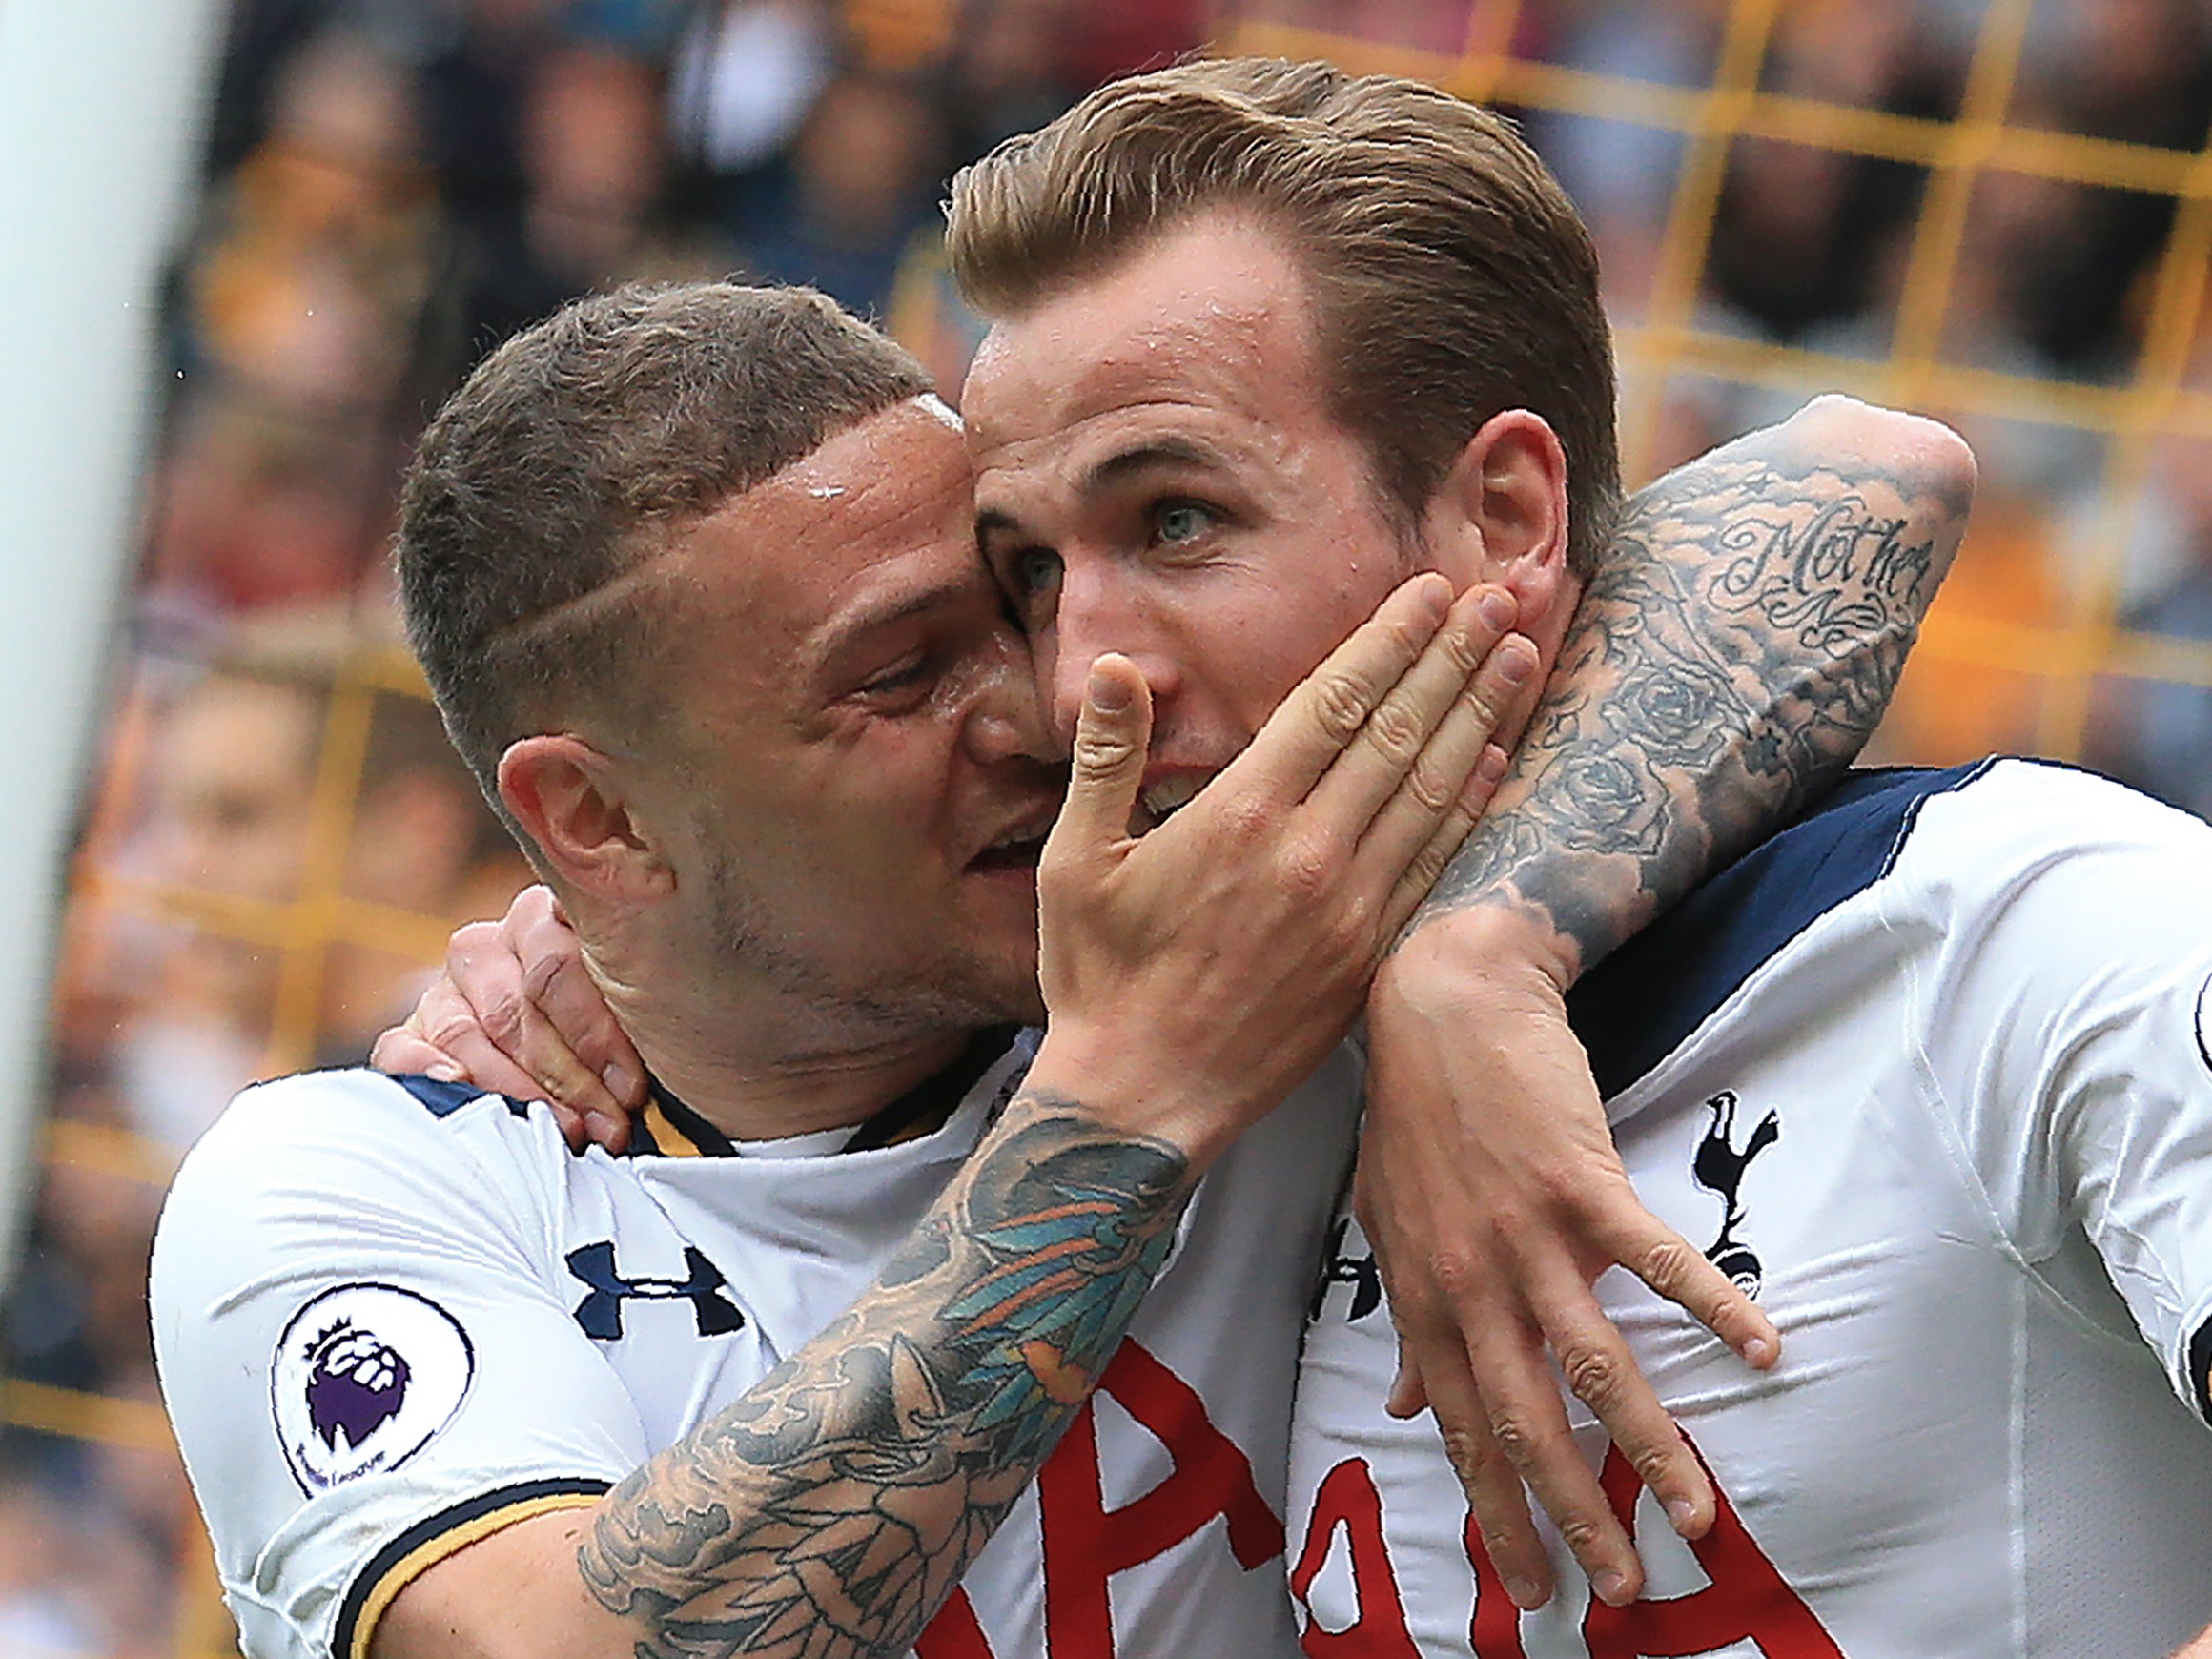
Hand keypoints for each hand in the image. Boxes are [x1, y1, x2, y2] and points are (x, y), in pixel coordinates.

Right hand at [368, 885, 646, 1150]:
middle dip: (567, 1076)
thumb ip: (635, 1004)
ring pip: (463, 1034)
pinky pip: (401, 1050)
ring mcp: (444, 989)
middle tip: (606, 1123)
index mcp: (542, 916)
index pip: (556, 967)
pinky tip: (459, 1088)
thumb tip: (637, 1060)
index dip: (596, 1034)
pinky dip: (426, 1071)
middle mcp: (486, 945)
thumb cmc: (616, 1031)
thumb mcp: (636, 1004)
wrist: (565, 1048)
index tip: (631, 1088)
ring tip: (565, 1130)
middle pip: (515, 1009)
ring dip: (516, 1090)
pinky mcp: (413, 1032)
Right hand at [1028, 576, 1533, 1164]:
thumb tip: (1121, 666)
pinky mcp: (1367, 955)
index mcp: (1239, 817)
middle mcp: (1308, 854)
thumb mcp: (1074, 862)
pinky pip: (1434, 864)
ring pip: (1431, 791)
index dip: (1389, 640)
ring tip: (1519, 656)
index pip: (1333, 703)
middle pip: (1399, 733)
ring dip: (1480, 717)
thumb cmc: (1098, 979)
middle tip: (1502, 598)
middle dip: (1454, 658)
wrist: (1143, 1098)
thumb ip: (1105, 757)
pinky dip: (1469, 806)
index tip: (1432, 590)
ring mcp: (1349, 908)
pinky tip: (1496, 762)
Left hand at [1359, 912, 1778, 1609]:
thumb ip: (1402, 1317)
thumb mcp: (1387, 1223)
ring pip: (1594, 1363)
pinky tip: (1764, 1351)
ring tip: (1691, 1514)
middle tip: (1616, 1592)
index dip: (1494, 1510)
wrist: (1442, 1000)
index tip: (1530, 1583)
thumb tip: (1397, 1399)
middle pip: (1528, 1420)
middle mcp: (1471, 1281)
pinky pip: (1654, 1259)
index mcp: (1426, 1297)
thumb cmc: (1414, 1115)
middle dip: (1570, 1514)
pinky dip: (1711, 1307)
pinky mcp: (1580, 1183)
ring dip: (1648, 1446)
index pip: (1461, 1427)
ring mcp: (1526, 1234)